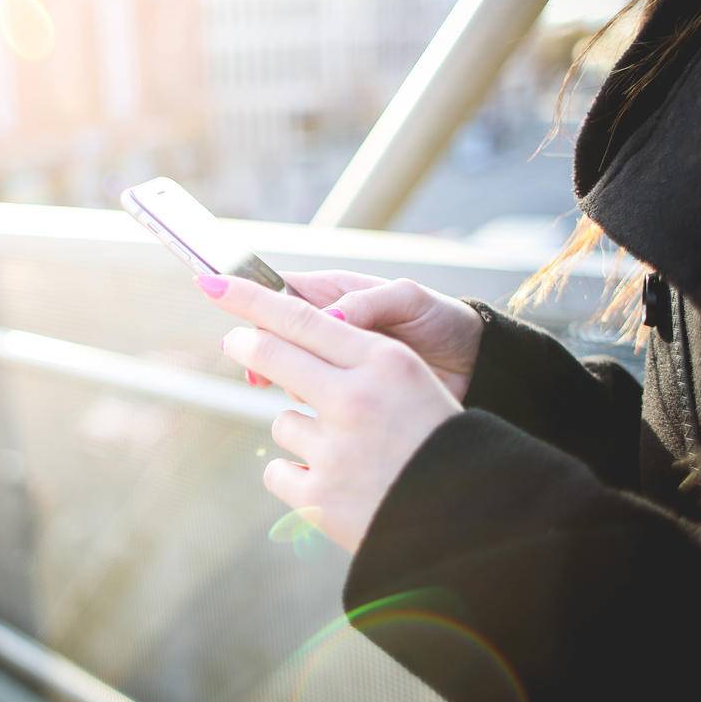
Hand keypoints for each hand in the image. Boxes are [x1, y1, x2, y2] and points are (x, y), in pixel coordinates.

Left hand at [197, 274, 462, 552]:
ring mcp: (336, 449)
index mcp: (386, 363)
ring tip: (348, 456)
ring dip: (302, 433)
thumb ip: (357, 361)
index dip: (250, 298)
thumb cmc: (439, 443)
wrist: (472, 522)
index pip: (303, 317)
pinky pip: (278, 470)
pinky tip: (334, 489)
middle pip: (274, 354)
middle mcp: (357, 398)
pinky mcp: (320, 497)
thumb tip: (286, 343)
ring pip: (282, 420)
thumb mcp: (414, 384)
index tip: (214, 283)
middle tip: (236, 342)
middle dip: (247, 345)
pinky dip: (297, 477)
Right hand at [271, 270, 483, 401]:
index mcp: (337, 294)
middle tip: (259, 374)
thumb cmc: (442, 321)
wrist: (477, 365)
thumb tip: (329, 320)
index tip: (223, 301)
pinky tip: (314, 409)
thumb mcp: (409, 301)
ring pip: (289, 369)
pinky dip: (305, 405)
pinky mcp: (345, 394)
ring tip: (296, 390)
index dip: (253, 298)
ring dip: (285, 380)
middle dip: (261, 351)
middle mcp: (328, 327)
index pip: (282, 292)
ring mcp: (334, 363)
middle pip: (275, 334)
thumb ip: (367, 303)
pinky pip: (311, 398)